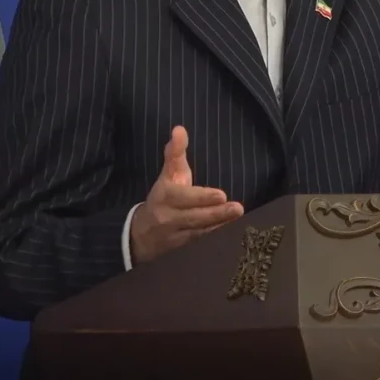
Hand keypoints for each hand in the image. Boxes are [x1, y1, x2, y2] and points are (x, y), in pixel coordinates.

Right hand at [129, 126, 242, 264]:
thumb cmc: (163, 196)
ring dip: (219, 228)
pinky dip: (214, 241)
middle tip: (238, 209)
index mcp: (165, 196)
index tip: (221, 195)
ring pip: (199, 233)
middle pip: (194, 217)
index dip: (202, 197)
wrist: (141, 234)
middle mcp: (168, 218)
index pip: (184, 197)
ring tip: (238, 221)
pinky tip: (230, 236)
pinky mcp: (182, 250)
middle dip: (216, 214)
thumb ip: (175, 152)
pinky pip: (199, 246)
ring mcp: (175, 237)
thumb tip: (179, 129)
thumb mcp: (168, 174)